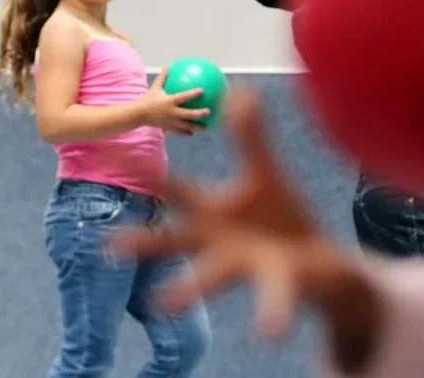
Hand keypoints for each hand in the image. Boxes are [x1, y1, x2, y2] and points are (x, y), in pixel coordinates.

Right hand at [112, 89, 378, 345]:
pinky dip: (271, 314)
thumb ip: (252, 135)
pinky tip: (269, 332)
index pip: (178, 192)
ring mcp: (241, 267)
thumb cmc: (279, 215)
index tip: (132, 167)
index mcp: (212, 213)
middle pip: (174, 242)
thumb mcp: (266, 172)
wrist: (314, 258)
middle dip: (144, 244)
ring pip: (211, 278)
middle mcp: (216, 244)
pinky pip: (273, 300)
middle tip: (109, 247)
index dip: (155, 178)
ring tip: (161, 306)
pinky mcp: (274, 286)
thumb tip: (239, 90)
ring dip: (186, 291)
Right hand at [140, 68, 209, 135]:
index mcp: (170, 102)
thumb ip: (162, 78)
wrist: (140, 114)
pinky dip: (186, 133)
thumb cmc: (148, 99)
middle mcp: (173, 113)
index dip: (193, 94)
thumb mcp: (155, 87)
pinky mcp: (169, 128)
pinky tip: (192, 134)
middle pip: (189, 114)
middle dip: (200, 114)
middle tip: (209, 112)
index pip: (184, 97)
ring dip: (197, 127)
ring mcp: (172, 122)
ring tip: (206, 128)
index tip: (202, 90)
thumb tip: (168, 67)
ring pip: (187, 126)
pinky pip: (179, 132)